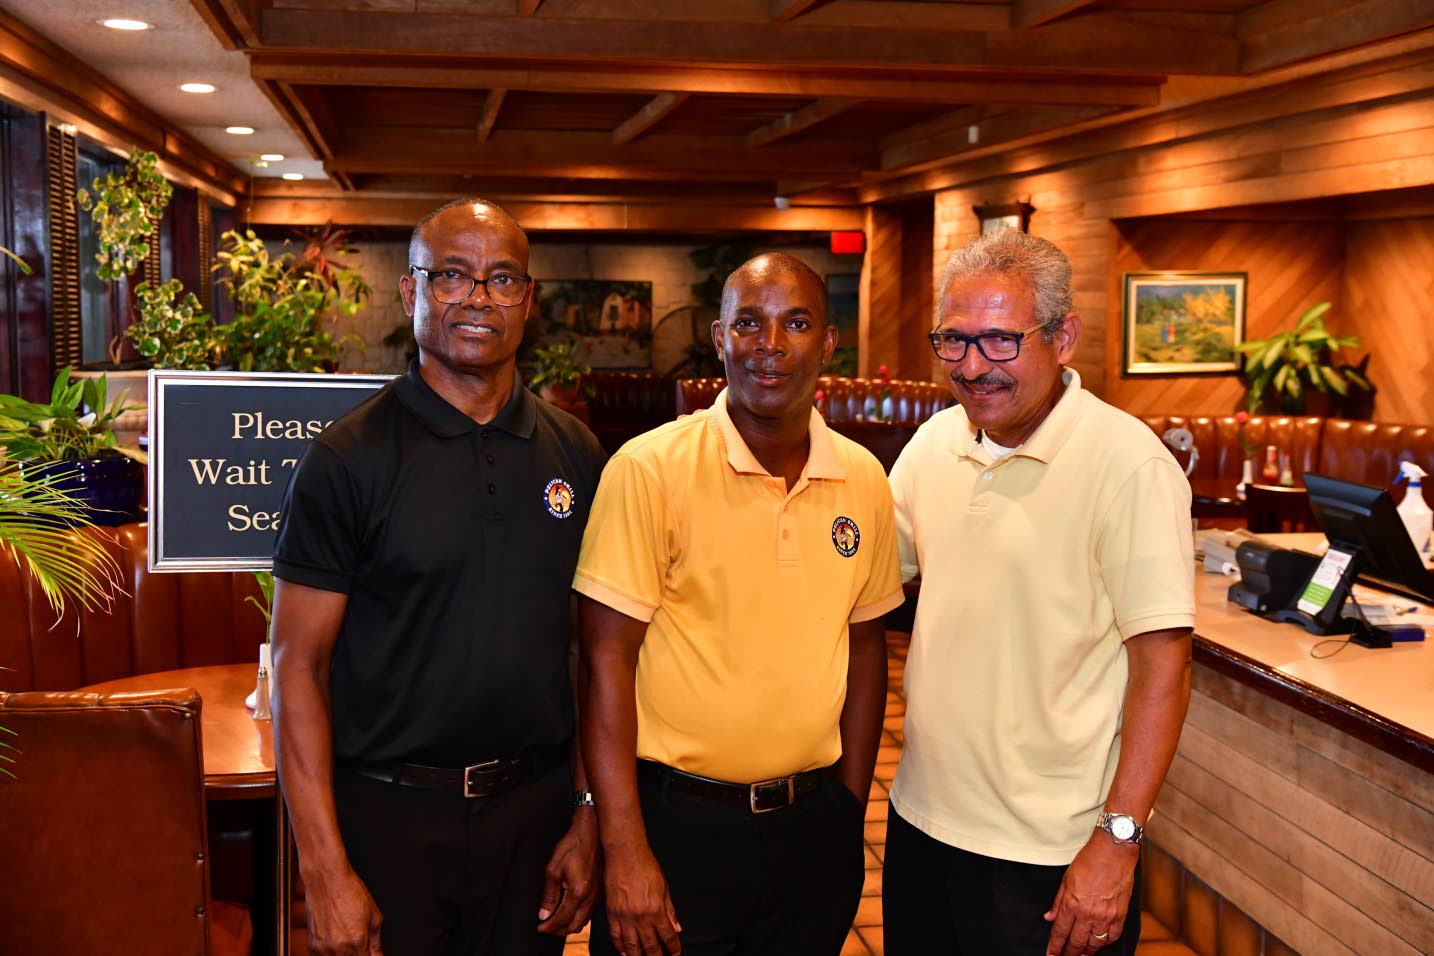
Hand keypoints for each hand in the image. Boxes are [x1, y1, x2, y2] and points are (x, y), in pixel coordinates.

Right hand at [303, 864, 383, 954]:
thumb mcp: (374, 915)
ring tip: (344, 935)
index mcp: (358, 941)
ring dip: (343, 954)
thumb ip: (376, 941)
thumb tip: (377, 955)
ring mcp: (324, 948)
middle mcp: (339, 948)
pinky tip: (334, 937)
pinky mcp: (312, 945)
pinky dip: (330, 951)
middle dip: (357, 953)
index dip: (368, 955)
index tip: (368, 951)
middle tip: (356, 938)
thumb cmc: (350, 893)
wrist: (327, 881)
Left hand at [538, 808, 600, 934]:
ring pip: (583, 922)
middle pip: (574, 926)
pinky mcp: (599, 892)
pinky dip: (577, 919)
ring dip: (568, 926)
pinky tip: (569, 913)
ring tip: (555, 922)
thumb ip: (549, 895)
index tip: (540, 928)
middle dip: (558, 930)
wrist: (591, 832)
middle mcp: (590, 898)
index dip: (549, 927)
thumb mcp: (553, 869)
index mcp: (578, 893)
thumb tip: (544, 914)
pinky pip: (588, 914)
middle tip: (546, 927)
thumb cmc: (573, 846)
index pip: (562, 919)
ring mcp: (597, 896)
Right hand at [603, 841, 681, 954]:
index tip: (675, 953)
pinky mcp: (611, 913)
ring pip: (632, 946)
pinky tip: (625, 951)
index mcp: (656, 911)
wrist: (625, 854)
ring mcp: (624, 917)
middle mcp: (640, 918)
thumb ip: (670, 910)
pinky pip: (615, 936)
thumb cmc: (646, 867)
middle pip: (650, 947)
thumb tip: (676, 927)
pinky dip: (620, 947)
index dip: (673, 948)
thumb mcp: (664, 887)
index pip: (667, 937)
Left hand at [1044, 833, 1136, 955]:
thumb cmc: (1089, 861)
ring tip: (1081, 954)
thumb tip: (1050, 917)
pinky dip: (1106, 942)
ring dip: (1087, 951)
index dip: (1055, 947)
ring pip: (1095, 943)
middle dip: (1069, 954)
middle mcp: (1089, 913)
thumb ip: (1058, 901)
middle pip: (1077, 943)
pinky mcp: (1121, 915)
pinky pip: (1113, 936)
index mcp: (1072, 904)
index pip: (1060, 933)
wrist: (1114, 851)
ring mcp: (1106, 916)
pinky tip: (1100, 943)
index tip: (1051, 955)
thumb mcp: (1066, 879)